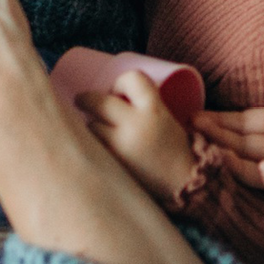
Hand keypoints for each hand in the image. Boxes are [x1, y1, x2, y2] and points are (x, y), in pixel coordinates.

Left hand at [75, 71, 198, 204]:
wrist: (183, 185)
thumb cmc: (173, 148)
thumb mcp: (166, 117)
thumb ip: (142, 103)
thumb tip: (107, 94)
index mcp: (154, 110)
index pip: (130, 78)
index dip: (120, 82)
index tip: (117, 90)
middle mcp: (134, 126)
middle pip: (97, 101)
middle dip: (86, 99)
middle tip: (81, 100)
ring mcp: (119, 148)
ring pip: (90, 125)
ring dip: (91, 125)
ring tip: (98, 130)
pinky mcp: (110, 166)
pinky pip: (91, 148)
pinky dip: (92, 145)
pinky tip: (98, 148)